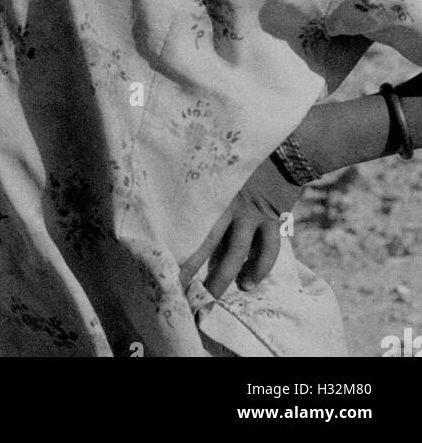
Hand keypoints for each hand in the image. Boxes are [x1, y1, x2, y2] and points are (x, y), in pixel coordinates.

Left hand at [179, 157, 302, 300]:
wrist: (284, 148)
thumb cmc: (244, 156)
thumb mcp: (217, 163)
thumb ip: (202, 180)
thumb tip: (174, 192)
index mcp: (211, 190)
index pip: (186, 219)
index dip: (172, 241)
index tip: (158, 258)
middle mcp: (228, 204)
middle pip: (205, 240)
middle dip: (190, 265)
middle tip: (176, 286)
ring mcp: (251, 213)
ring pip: (235, 251)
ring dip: (224, 276)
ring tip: (212, 294)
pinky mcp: (273, 219)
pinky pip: (267, 250)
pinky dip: (259, 269)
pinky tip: (249, 282)